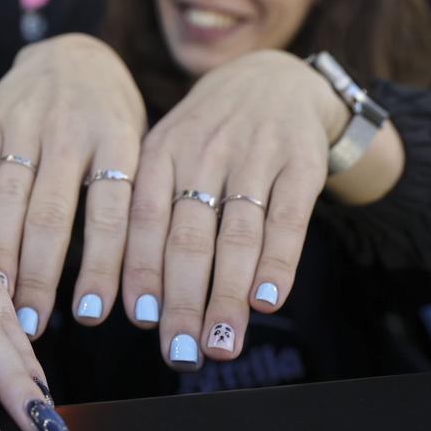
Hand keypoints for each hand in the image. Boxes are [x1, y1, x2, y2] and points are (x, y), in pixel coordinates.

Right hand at [0, 33, 145, 338]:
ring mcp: (25, 124)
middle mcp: (71, 128)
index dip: (103, 265)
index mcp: (120, 137)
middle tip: (35, 327)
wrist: (69, 53)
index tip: (96, 315)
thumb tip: (148, 290)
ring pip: (8, 202)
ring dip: (3, 259)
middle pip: (53, 213)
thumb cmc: (113, 121)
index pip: (112, 211)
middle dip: (42, 275)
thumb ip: (135, 205)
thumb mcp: (139, 148)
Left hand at [123, 50, 348, 370]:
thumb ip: (149, 212)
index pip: (144, 219)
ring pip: (237, 235)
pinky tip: (267, 302)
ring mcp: (254, 155)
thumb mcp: (167, 154)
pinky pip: (287, 218)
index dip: (141, 271)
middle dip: (183, 300)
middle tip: (179, 353)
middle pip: (189, 236)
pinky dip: (277, 262)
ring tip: (221, 346)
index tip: (138, 321)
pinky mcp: (300, 162)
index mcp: (159, 151)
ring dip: (227, 296)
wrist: (273, 78)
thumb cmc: (207, 137)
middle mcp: (203, 151)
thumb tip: (129, 297)